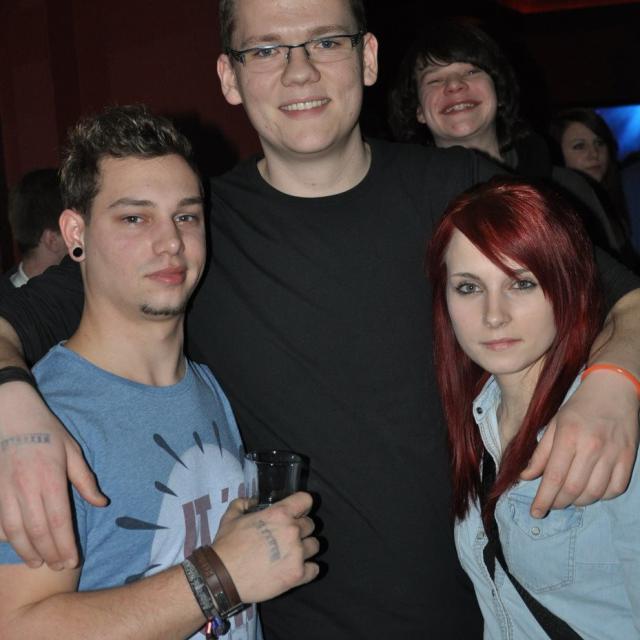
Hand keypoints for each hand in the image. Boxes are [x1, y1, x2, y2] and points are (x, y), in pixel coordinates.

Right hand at [0, 382, 106, 568]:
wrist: (13, 415)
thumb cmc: (48, 432)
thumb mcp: (73, 452)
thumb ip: (85, 481)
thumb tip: (102, 503)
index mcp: (50, 478)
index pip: (59, 520)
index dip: (65, 544)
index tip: (73, 560)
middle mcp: (27, 487)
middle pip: (38, 530)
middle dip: (50, 553)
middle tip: (59, 567)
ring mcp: (7, 490)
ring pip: (14, 530)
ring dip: (27, 550)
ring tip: (38, 563)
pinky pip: (0, 520)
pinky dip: (7, 537)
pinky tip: (17, 546)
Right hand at [212, 491, 319, 602]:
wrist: (222, 577)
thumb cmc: (227, 545)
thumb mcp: (231, 516)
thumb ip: (243, 503)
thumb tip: (253, 500)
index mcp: (280, 514)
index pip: (306, 500)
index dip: (302, 505)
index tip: (297, 512)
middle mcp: (292, 531)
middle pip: (311, 524)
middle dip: (301, 529)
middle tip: (288, 537)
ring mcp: (297, 554)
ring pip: (315, 545)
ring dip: (306, 548)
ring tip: (293, 554)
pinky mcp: (297, 575)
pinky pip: (315, 569)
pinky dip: (308, 569)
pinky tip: (296, 569)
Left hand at [521, 369, 638, 516]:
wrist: (614, 389)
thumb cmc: (578, 406)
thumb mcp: (553, 424)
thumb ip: (540, 452)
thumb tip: (526, 477)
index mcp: (568, 437)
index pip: (553, 477)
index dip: (543, 499)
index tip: (535, 512)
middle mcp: (591, 447)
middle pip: (573, 489)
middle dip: (558, 503)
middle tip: (550, 505)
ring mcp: (612, 454)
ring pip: (594, 493)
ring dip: (578, 502)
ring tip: (568, 497)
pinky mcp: (628, 458)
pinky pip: (615, 489)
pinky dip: (601, 496)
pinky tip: (591, 491)